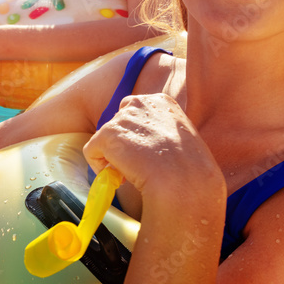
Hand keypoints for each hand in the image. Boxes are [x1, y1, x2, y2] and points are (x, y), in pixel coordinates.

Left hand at [83, 93, 221, 200]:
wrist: (184, 182)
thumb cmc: (192, 170)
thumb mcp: (183, 139)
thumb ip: (162, 134)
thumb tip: (147, 149)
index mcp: (162, 101)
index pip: (137, 112)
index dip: (136, 136)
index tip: (145, 155)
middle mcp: (140, 103)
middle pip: (118, 124)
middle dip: (123, 145)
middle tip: (137, 166)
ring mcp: (122, 118)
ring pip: (106, 140)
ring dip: (115, 158)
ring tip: (134, 174)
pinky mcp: (107, 135)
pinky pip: (91, 152)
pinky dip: (99, 167)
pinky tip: (120, 178)